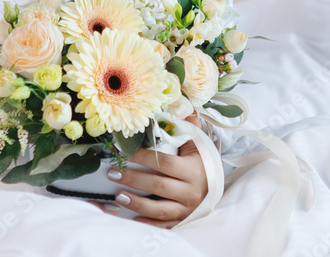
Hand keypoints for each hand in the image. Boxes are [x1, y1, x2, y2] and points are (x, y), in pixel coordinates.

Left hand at [104, 113, 209, 227]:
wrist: (217, 188)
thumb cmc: (203, 163)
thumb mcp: (199, 145)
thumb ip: (189, 126)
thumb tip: (182, 104)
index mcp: (193, 170)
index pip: (164, 163)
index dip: (143, 159)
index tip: (125, 154)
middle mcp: (191, 191)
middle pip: (158, 186)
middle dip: (133, 180)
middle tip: (112, 173)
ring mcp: (187, 209)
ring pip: (159, 209)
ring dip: (137, 203)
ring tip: (118, 196)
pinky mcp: (183, 221)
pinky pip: (164, 225)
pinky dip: (148, 223)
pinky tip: (131, 219)